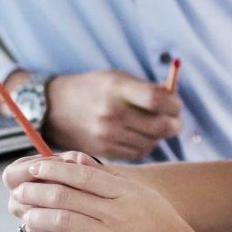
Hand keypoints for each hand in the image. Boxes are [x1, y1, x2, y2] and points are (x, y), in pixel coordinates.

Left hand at [5, 154, 201, 231]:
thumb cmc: (167, 229)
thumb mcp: (144, 197)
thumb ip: (113, 180)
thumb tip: (78, 162)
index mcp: (126, 192)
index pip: (81, 175)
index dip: (52, 171)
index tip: (34, 170)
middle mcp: (118, 211)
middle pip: (67, 196)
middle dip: (37, 193)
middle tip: (20, 194)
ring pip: (66, 222)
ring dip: (40, 219)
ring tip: (27, 219)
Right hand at [44, 70, 181, 160]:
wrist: (55, 108)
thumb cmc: (93, 88)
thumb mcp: (117, 78)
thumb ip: (145, 88)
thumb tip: (174, 99)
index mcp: (116, 88)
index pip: (156, 100)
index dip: (173, 105)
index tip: (176, 106)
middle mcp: (111, 112)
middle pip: (158, 126)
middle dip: (173, 125)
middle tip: (174, 122)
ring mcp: (106, 134)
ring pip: (151, 142)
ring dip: (158, 136)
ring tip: (152, 127)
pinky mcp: (104, 151)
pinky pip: (137, 153)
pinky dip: (144, 146)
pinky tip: (138, 137)